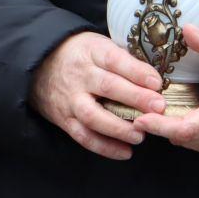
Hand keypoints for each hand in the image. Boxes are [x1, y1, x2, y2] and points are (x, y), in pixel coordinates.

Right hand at [30, 31, 163, 159]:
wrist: (40, 67)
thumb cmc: (80, 56)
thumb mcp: (99, 45)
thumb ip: (123, 60)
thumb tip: (155, 79)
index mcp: (92, 52)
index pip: (115, 60)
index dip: (137, 71)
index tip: (157, 83)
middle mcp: (80, 76)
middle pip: (108, 87)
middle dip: (135, 98)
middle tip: (158, 108)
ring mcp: (71, 99)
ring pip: (94, 116)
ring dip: (119, 128)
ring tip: (140, 136)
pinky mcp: (65, 119)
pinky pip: (84, 136)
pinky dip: (105, 147)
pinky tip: (125, 152)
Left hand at [133, 27, 198, 160]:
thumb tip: (186, 29)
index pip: (187, 129)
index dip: (161, 126)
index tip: (141, 118)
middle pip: (185, 139)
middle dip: (162, 127)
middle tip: (141, 110)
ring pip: (193, 144)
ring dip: (175, 132)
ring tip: (157, 114)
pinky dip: (189, 135)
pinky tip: (181, 118)